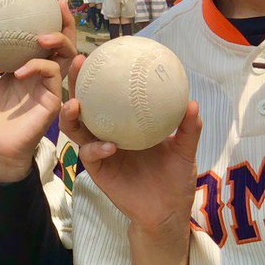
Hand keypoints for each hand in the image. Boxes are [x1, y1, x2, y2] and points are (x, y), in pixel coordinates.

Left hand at [0, 0, 76, 183]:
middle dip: (65, 23)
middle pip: (64, 44)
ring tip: (41, 35)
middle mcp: (42, 77)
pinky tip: (20, 70)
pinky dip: (38, 66)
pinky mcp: (52, 102)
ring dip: (58, 41)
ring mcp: (49, 88)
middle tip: (59, 4)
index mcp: (29, 70)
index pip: (45, 41)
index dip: (49, 20)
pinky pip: (51, 76)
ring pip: (67, 57)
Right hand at [60, 54, 201, 238]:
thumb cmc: (174, 178)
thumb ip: (188, 128)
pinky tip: (110, 145)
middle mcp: (108, 133)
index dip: (101, 75)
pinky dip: (98, 148)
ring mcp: (100, 152)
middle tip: (79, 64)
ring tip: (76, 105)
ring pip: (77, 129)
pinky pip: (91, 156)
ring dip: (73, 116)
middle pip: (85, 105)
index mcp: (125, 124)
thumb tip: (192, 103)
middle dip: (76, 84)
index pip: (108, 95)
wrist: (167, 212)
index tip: (101, 52)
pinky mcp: (98, 172)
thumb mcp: (184, 150)